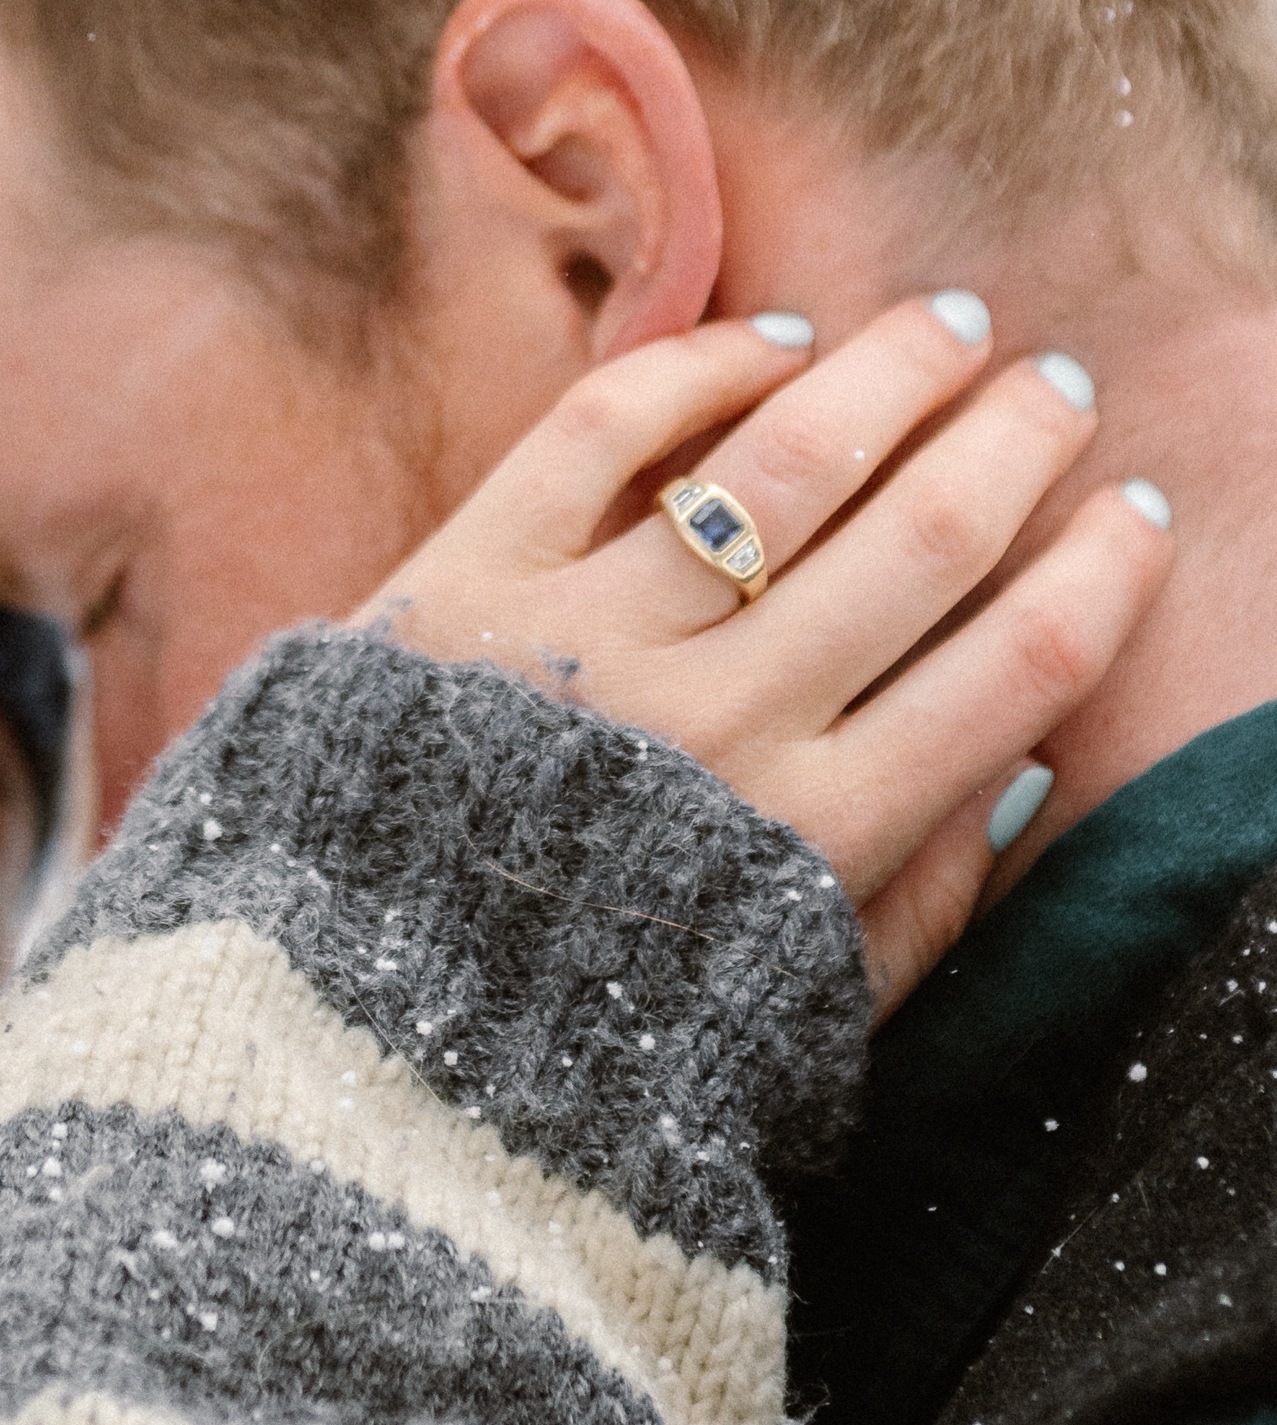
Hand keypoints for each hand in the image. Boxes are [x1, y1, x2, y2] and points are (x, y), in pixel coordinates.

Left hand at [351, 297, 1172, 1017]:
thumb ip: (912, 920)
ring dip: (894, 371)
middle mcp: (718, 730)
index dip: (1098, 576)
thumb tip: (1011, 781)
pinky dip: (700, 366)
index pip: (1013, 672)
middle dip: (1017, 444)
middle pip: (922, 540)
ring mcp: (587, 646)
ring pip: (785, 459)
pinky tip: (772, 344)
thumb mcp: (783, 1036)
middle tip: (1061, 390)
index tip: (1131, 516)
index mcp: (811, 845)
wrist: (335, 1057)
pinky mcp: (462, 585)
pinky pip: (606, 431)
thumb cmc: (574, 1051)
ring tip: (952, 325)